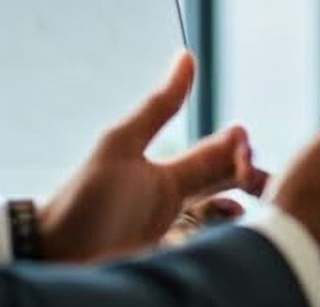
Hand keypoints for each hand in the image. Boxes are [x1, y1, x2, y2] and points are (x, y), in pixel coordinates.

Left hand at [39, 52, 266, 261]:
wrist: (54, 257)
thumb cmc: (83, 200)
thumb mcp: (123, 145)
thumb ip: (159, 107)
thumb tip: (187, 55)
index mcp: (168, 176)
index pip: (218, 158)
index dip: (238, 149)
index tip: (246, 141)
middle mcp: (177, 206)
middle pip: (228, 190)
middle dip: (253, 182)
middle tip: (265, 179)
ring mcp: (178, 239)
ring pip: (227, 224)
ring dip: (246, 217)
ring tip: (263, 212)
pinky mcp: (175, 264)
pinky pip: (213, 254)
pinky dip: (230, 247)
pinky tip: (245, 244)